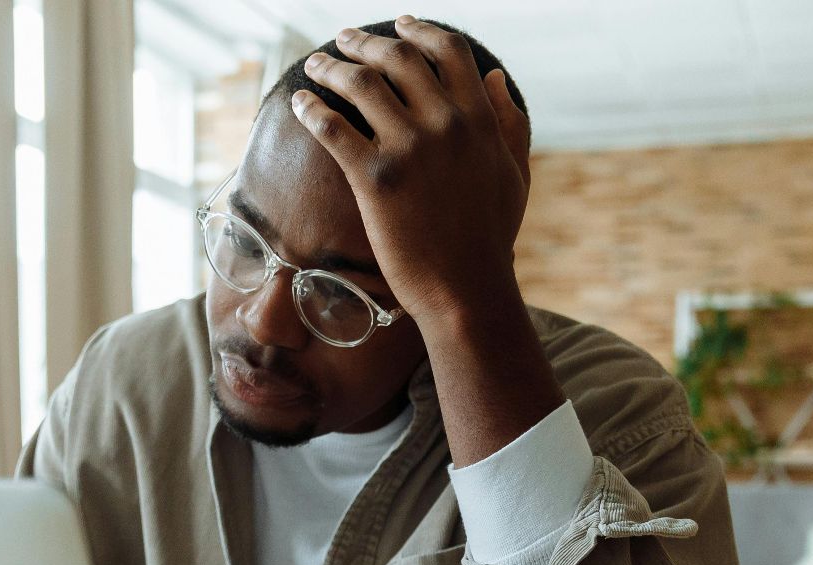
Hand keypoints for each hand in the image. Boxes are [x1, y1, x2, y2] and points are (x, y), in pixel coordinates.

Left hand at [289, 16, 531, 325]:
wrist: (465, 289)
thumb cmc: (490, 237)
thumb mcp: (514, 172)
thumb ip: (509, 121)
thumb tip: (494, 77)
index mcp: (478, 118)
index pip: (447, 51)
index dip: (419, 30)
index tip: (399, 23)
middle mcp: (445, 123)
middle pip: (398, 58)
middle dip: (365, 42)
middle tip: (342, 40)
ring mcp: (409, 149)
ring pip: (361, 83)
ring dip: (332, 66)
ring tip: (314, 65)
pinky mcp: (374, 178)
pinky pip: (333, 128)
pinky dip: (312, 108)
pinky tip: (299, 103)